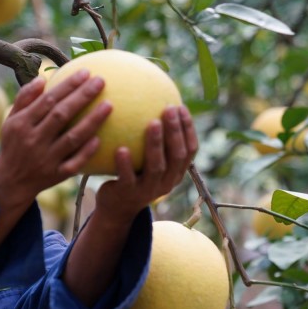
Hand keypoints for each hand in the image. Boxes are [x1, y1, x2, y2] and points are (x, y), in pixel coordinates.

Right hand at [0, 70, 111, 204]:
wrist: (11, 182)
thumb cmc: (14, 145)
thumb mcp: (11, 121)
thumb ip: (24, 98)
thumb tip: (42, 78)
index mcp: (22, 124)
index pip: (48, 100)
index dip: (67, 85)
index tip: (86, 72)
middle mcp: (34, 140)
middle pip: (61, 115)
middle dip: (82, 96)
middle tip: (101, 81)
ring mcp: (47, 159)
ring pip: (72, 138)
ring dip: (92, 121)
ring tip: (109, 105)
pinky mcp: (57, 175)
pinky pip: (75, 162)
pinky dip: (87, 151)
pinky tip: (100, 139)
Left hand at [94, 105, 198, 223]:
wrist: (117, 207)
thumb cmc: (133, 175)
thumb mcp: (148, 160)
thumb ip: (155, 140)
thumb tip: (153, 101)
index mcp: (176, 173)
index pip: (190, 150)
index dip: (188, 129)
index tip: (181, 107)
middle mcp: (167, 183)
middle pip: (176, 156)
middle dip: (175, 132)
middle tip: (168, 109)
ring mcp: (148, 190)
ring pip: (157, 167)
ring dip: (155, 144)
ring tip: (152, 123)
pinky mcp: (129, 194)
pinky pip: (128, 178)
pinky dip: (126, 164)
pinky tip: (121, 148)